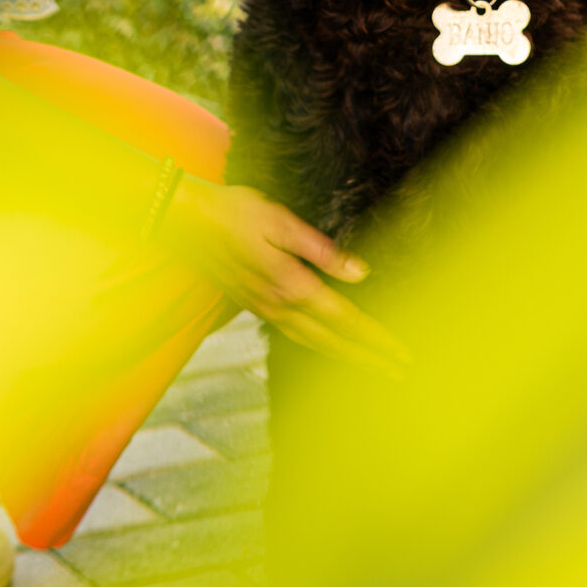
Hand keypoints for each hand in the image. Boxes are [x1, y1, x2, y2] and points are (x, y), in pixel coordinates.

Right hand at [159, 178, 407, 371]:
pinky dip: (317, 346)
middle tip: (400, 374)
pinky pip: (293, 335)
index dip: (376, 339)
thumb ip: (323, 251)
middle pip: (333, 341)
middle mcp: (279, 306)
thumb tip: (360, 273)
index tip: (401, 354)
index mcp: (292, 285)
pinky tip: (326, 345)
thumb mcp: (282, 223)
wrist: (184, 221)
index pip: (345, 320)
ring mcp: (264, 309)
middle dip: (368, 358)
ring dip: (345, 357)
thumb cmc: (234, 213)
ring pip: (312, 343)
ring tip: (371, 367)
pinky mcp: (253, 305)